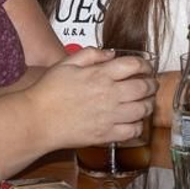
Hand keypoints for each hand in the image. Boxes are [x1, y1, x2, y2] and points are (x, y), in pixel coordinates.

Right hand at [28, 48, 155, 147]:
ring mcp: (110, 116)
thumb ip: (90, 54)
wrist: (37, 119)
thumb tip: (110, 54)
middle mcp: (109, 94)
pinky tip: (134, 122)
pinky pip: (132, 131)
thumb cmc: (48, 91)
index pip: (134, 65)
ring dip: (148, 104)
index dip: (144, 65)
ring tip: (146, 102)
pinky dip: (138, 126)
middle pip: (143, 87)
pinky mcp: (106, 134)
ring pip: (142, 109)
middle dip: (151, 84)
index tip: (145, 68)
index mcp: (100, 74)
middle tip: (151, 84)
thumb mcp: (66, 63)